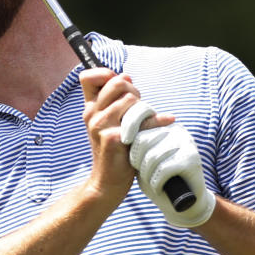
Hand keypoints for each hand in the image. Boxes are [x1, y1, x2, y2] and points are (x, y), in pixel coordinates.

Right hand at [79, 68, 173, 204]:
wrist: (107, 181)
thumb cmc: (115, 150)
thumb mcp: (109, 122)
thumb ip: (115, 100)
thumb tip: (127, 78)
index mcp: (89, 108)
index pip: (87, 77)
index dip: (104, 74)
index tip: (120, 86)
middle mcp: (92, 114)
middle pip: (116, 83)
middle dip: (133, 90)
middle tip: (138, 106)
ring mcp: (101, 126)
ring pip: (130, 100)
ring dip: (144, 108)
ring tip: (145, 122)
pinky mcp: (114, 138)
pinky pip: (141, 121)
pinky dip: (157, 120)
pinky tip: (167, 120)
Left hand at [128, 123, 215, 227]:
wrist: (182, 204)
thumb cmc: (156, 180)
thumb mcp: (141, 160)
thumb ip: (134, 144)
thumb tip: (118, 130)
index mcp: (164, 125)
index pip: (141, 116)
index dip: (128, 128)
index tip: (122, 144)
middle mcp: (177, 130)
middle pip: (143, 139)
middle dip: (136, 160)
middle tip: (141, 173)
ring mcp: (186, 143)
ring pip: (152, 156)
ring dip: (146, 174)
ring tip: (151, 181)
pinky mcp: (192, 159)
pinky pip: (164, 169)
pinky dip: (156, 183)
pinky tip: (158, 188)